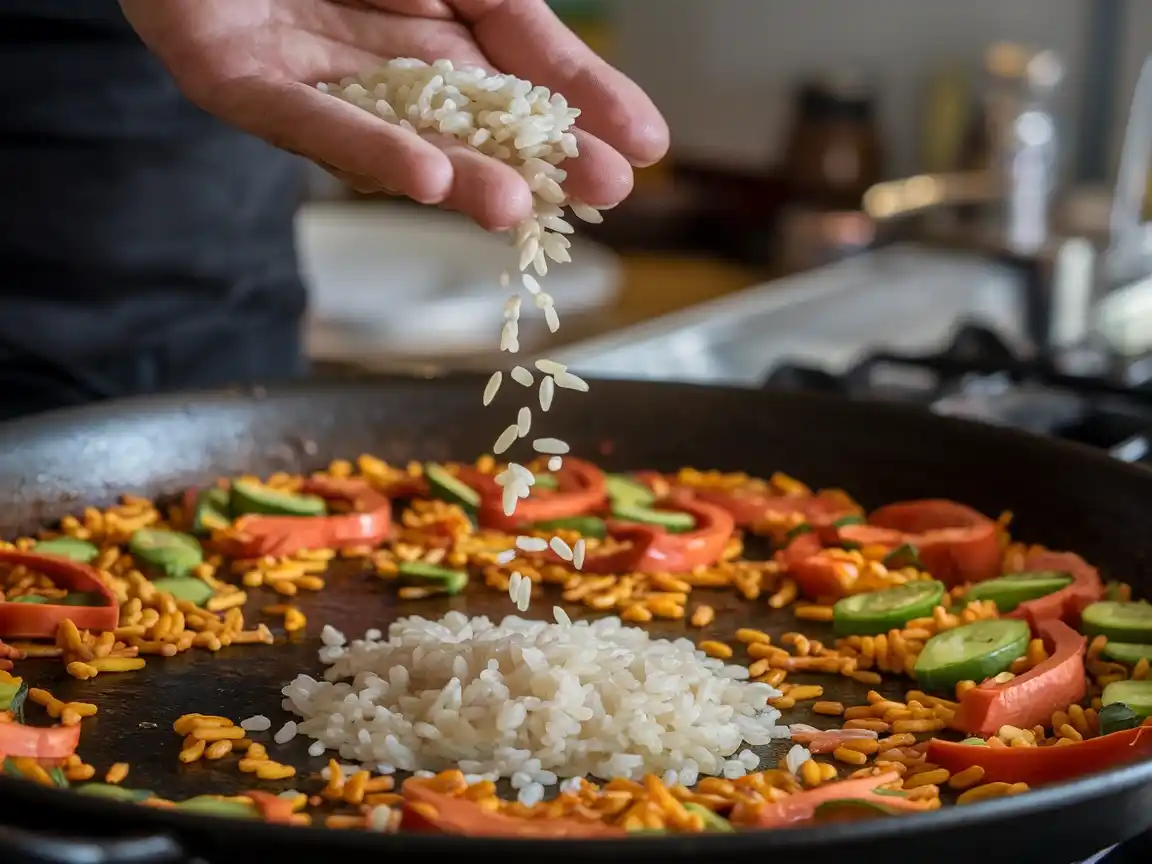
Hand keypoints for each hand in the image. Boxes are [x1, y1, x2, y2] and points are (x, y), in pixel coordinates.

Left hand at [119, 0, 668, 229]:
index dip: (583, 108)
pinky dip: (365, 147)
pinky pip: (306, 120)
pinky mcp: (235, 81)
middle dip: (534, 160)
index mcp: (433, 14)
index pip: (522, 72)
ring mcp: (310, 74)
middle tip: (602, 194)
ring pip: (395, 135)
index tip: (644, 152)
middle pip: (469, 121)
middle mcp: (380, 55)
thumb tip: (583, 71)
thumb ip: (511, 15)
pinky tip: (426, 174)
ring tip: (514, 207)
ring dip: (458, 175)